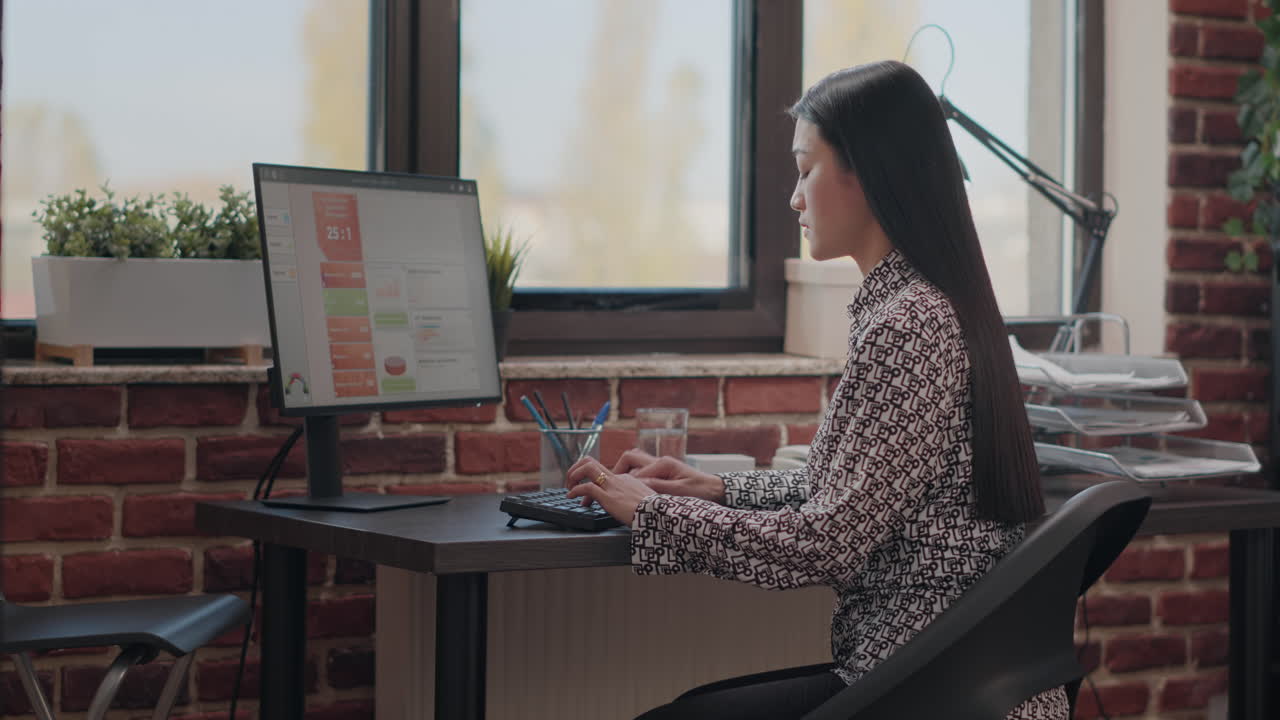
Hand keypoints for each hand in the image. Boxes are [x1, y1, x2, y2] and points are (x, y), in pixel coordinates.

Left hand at [565, 457, 655, 526]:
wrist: (659, 515)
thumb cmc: (653, 513)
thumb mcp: (643, 502)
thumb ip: (633, 501)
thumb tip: (628, 508)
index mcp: (626, 479)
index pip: (603, 473)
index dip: (590, 482)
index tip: (586, 496)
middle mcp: (618, 478)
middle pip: (591, 462)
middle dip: (576, 469)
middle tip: (570, 482)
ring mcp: (613, 486)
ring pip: (587, 468)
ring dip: (573, 475)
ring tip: (569, 488)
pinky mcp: (608, 496)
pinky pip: (586, 487)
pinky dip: (575, 490)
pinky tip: (571, 497)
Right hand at [612, 449, 726, 503]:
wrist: (716, 490)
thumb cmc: (701, 491)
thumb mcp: (679, 492)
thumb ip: (658, 487)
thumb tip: (638, 484)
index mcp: (663, 464)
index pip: (634, 469)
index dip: (623, 481)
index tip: (615, 492)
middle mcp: (660, 461)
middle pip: (630, 458)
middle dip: (618, 469)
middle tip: (611, 484)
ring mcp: (661, 466)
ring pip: (635, 463)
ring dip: (625, 472)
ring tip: (619, 486)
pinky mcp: (663, 472)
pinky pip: (642, 471)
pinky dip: (634, 477)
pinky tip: (633, 489)